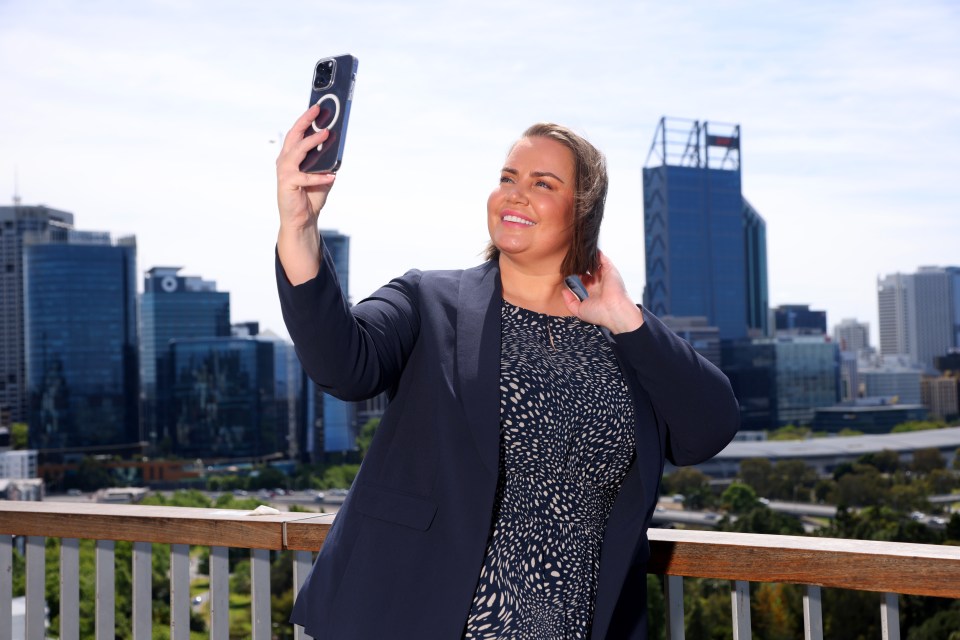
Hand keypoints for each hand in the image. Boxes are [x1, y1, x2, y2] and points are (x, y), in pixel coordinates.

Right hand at [276, 105, 336, 284]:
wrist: (302, 219)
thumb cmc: (310, 195)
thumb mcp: (322, 175)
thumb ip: (327, 162)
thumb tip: (337, 147)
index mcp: (291, 155)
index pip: (297, 133)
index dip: (306, 119)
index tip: (317, 107)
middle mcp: (285, 160)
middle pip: (294, 136)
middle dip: (306, 121)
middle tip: (318, 110)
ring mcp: (284, 171)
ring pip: (297, 151)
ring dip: (312, 142)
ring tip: (326, 134)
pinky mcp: (287, 184)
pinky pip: (305, 177)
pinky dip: (320, 177)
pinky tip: (332, 177)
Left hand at [561, 251, 643, 333]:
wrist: (614, 310)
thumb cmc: (598, 313)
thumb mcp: (579, 310)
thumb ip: (569, 300)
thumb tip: (563, 290)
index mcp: (592, 293)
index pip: (582, 281)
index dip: (574, 276)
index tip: (566, 272)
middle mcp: (598, 284)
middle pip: (588, 271)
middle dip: (579, 267)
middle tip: (570, 262)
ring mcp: (604, 276)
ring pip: (594, 264)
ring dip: (587, 259)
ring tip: (577, 254)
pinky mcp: (610, 269)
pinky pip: (603, 258)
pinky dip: (596, 253)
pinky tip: (587, 250)